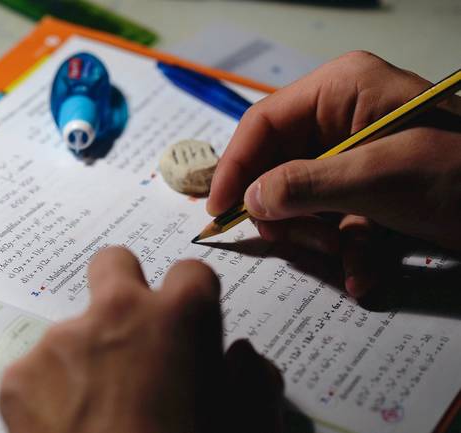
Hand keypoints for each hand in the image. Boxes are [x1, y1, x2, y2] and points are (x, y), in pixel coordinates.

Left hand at [0, 247, 282, 432]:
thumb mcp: (250, 427)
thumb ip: (256, 381)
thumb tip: (239, 355)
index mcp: (178, 316)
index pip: (191, 271)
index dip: (194, 300)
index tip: (190, 329)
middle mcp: (115, 312)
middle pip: (114, 262)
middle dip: (125, 286)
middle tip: (131, 335)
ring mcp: (60, 341)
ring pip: (74, 332)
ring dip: (86, 360)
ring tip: (95, 418)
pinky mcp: (18, 378)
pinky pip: (37, 375)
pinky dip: (49, 397)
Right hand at [208, 51, 460, 297]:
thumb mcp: (382, 177)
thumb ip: (307, 185)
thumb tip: (250, 198)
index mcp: (340, 89)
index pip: (263, 123)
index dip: (235, 166)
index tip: (218, 210)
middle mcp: (340, 115)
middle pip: (278, 164)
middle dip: (285, 210)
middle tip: (294, 242)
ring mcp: (353, 153)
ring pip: (302, 197)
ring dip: (317, 234)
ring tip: (345, 255)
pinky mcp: (367, 187)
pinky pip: (333, 216)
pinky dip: (345, 247)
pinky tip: (363, 273)